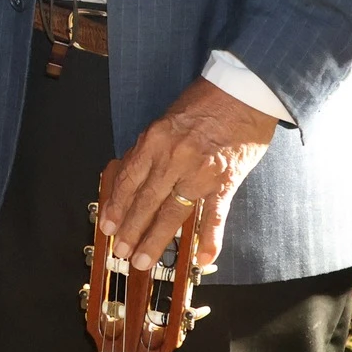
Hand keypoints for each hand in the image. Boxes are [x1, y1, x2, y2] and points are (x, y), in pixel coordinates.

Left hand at [99, 78, 277, 270]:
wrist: (243, 92)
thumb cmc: (204, 103)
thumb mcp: (166, 120)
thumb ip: (150, 149)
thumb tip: (131, 176)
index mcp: (155, 140)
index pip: (129, 180)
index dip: (116, 206)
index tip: (107, 225)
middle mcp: (173, 157)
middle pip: (147, 200)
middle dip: (131, 229)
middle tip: (121, 251)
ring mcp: (200, 171)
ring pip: (173, 211)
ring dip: (156, 238)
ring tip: (143, 259)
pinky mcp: (226, 180)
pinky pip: (215, 214)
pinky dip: (209, 238)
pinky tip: (199, 257)